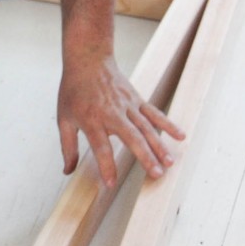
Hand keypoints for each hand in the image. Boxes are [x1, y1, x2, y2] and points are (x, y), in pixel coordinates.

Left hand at [58, 55, 183, 186]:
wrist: (88, 60)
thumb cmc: (74, 91)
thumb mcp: (64, 119)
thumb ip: (67, 147)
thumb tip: (68, 170)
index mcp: (92, 120)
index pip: (101, 148)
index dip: (106, 167)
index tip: (111, 184)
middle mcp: (112, 114)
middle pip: (132, 138)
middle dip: (145, 157)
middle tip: (156, 175)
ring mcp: (128, 106)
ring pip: (147, 128)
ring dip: (159, 146)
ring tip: (169, 163)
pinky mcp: (137, 100)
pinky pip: (155, 114)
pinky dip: (168, 125)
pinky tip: (180, 136)